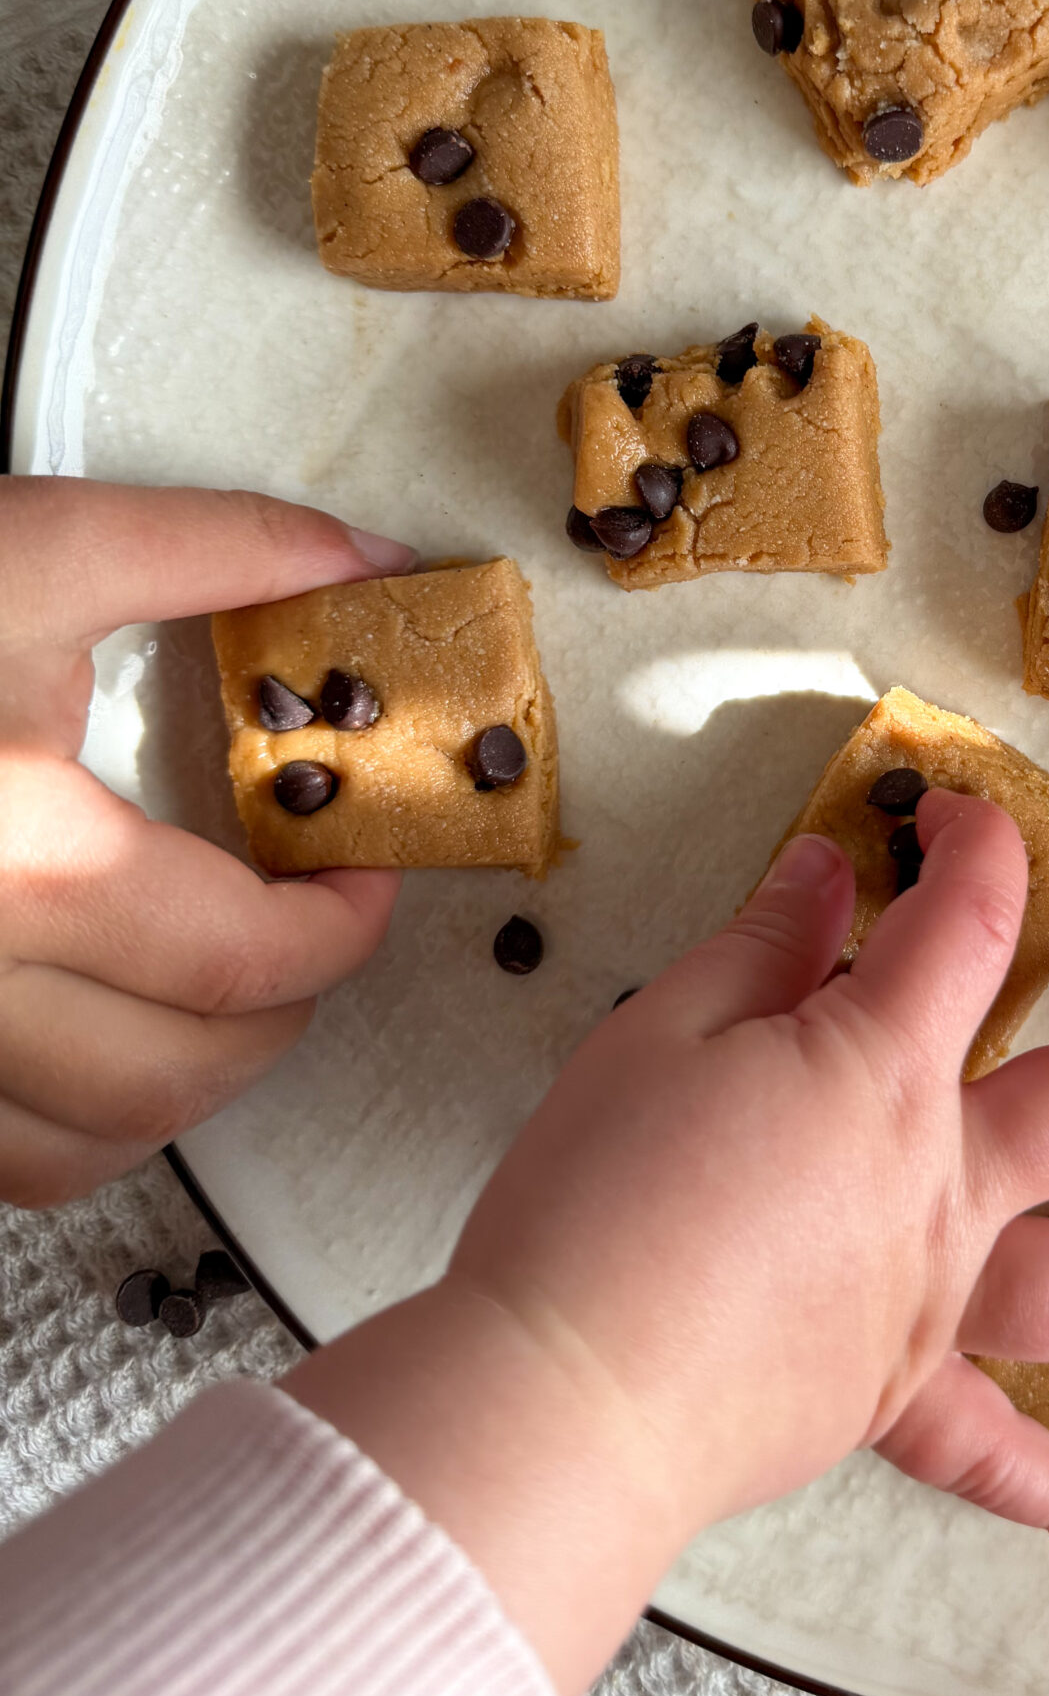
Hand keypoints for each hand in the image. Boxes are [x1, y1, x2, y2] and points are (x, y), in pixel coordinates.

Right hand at [0, 478, 412, 1203]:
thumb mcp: (29, 554)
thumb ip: (215, 550)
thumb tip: (368, 560)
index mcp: (21, 865)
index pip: (241, 959)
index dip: (338, 928)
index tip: (358, 873)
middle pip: (176, 1074)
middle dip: (278, 1010)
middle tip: (304, 930)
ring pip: (83, 1145)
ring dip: (180, 1081)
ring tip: (211, 988)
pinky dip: (71, 1120)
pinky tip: (94, 1031)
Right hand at [289, 793, 1048, 1695]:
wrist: (562, 1392)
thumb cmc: (595, 1205)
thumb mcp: (662, 1030)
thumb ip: (764, 949)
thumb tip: (829, 879)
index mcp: (884, 1073)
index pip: (969, 927)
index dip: (979, 850)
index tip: (963, 818)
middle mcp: (942, 1188)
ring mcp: (931, 1301)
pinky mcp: (887, 1396)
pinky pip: (991, 1451)